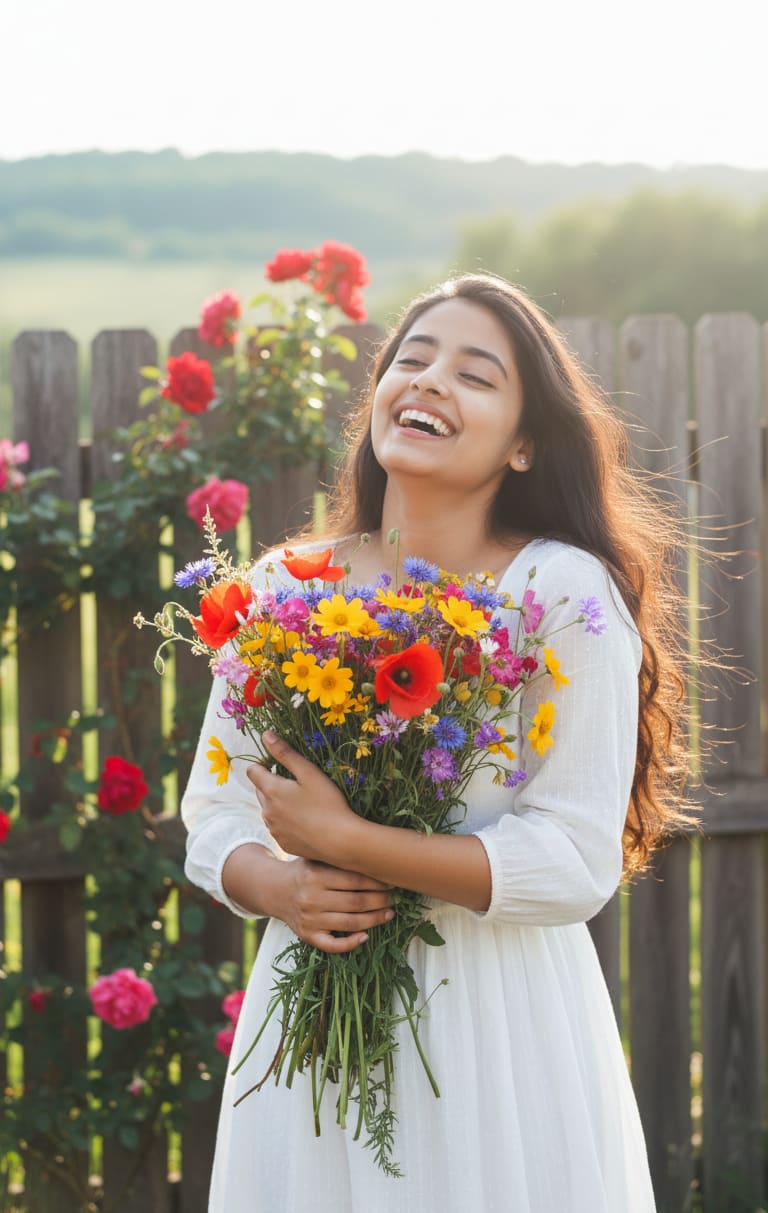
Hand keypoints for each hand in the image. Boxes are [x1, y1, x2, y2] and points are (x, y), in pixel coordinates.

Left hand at [246, 730, 360, 864]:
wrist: (341, 841)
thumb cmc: (328, 803)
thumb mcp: (309, 773)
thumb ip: (285, 753)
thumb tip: (265, 735)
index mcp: (271, 791)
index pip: (252, 771)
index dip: (263, 764)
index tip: (280, 764)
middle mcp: (266, 811)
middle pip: (259, 790)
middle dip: (271, 783)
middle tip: (296, 783)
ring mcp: (273, 829)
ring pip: (268, 809)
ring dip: (278, 803)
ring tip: (303, 803)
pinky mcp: (282, 843)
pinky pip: (277, 827)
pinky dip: (285, 821)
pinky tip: (305, 820)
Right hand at [276, 858, 393, 953]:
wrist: (274, 890)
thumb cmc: (305, 870)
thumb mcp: (317, 858)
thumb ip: (341, 858)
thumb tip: (379, 858)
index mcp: (315, 875)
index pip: (354, 879)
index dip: (377, 881)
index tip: (391, 879)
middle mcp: (311, 898)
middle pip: (356, 902)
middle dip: (380, 900)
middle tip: (394, 896)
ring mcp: (309, 919)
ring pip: (350, 923)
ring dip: (374, 920)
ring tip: (389, 913)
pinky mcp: (307, 936)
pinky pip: (332, 945)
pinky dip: (351, 943)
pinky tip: (365, 936)